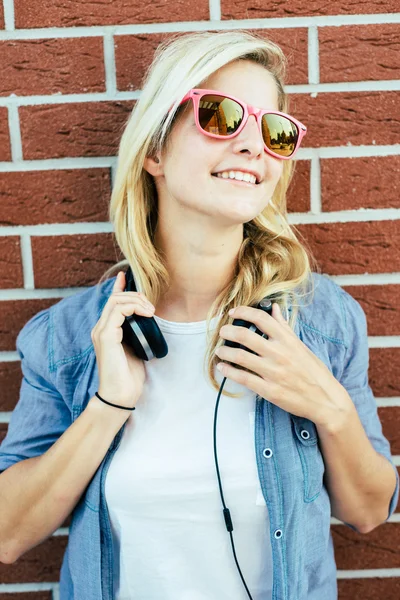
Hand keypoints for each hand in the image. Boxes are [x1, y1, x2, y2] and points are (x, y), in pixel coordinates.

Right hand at [91, 271, 154, 412]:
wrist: (120, 395)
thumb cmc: (129, 376)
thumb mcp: (136, 348)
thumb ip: (137, 334)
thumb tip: (147, 321)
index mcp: (107, 330)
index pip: (111, 302)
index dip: (119, 287)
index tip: (126, 276)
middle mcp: (100, 328)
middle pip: (115, 298)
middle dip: (136, 296)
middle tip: (152, 307)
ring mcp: (101, 331)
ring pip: (116, 301)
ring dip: (137, 301)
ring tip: (151, 311)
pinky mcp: (106, 336)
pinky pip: (118, 311)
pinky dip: (133, 307)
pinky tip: (146, 314)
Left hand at [215, 303, 351, 427]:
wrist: (326, 399)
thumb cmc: (313, 371)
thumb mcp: (301, 346)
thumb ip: (284, 327)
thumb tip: (274, 308)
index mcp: (287, 340)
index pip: (261, 318)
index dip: (243, 312)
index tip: (233, 312)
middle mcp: (279, 353)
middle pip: (245, 335)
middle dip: (228, 331)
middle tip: (222, 332)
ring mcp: (273, 372)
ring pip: (240, 356)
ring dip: (225, 351)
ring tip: (219, 350)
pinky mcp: (269, 390)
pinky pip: (243, 378)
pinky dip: (228, 371)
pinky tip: (222, 368)